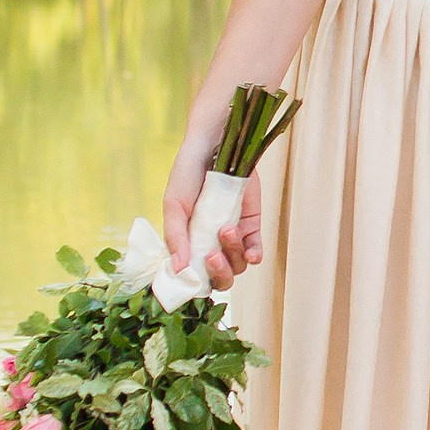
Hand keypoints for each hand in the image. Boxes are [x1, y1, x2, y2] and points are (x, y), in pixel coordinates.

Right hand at [163, 137, 262, 288]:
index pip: (194, 277)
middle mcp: (210, 244)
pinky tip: (250, 252)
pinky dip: (254, 255)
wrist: (213, 145)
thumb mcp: (174, 204)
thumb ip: (175, 236)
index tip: (194, 279)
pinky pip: (255, 249)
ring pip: (238, 265)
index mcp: (188, 244)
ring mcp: (232, 235)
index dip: (196, 284)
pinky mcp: (251, 224)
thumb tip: (178, 269)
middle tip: (211, 257)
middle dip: (218, 273)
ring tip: (225, 229)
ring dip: (233, 254)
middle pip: (220, 278)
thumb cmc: (187, 173)